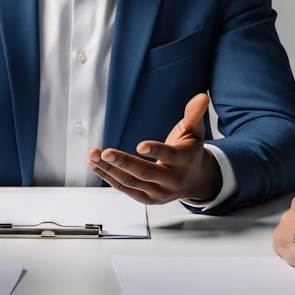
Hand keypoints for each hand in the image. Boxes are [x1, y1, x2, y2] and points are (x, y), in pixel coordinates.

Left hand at [87, 93, 220, 204]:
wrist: (195, 181)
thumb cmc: (190, 152)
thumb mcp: (195, 131)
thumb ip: (194, 114)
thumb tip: (201, 96)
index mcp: (184, 160)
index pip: (170, 156)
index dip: (156, 151)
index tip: (140, 145)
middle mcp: (172, 180)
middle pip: (146, 173)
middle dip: (123, 162)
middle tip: (105, 153)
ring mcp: (159, 192)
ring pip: (131, 182)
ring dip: (109, 170)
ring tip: (93, 156)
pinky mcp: (147, 199)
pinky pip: (125, 189)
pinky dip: (109, 177)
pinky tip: (96, 166)